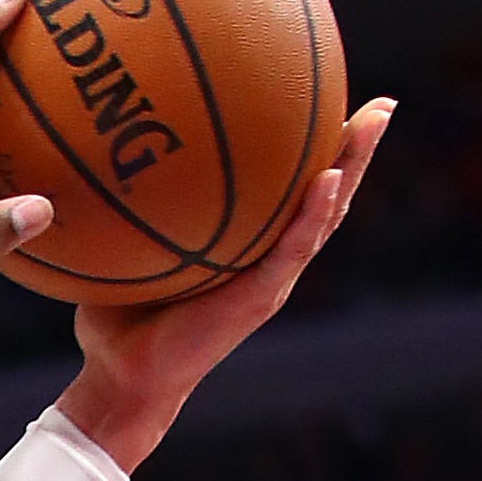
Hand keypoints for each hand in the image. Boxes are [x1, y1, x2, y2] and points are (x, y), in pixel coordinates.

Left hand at [58, 97, 396, 471]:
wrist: (123, 379)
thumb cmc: (119, 319)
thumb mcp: (126, 252)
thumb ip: (129, 210)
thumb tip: (97, 153)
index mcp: (248, 249)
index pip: (289, 192)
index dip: (315, 152)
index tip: (334, 101)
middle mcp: (269, 260)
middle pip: (325, 195)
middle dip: (355, 149)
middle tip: (383, 103)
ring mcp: (272, 279)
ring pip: (326, 215)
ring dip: (352, 167)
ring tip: (376, 122)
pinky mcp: (260, 298)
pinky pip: (292, 249)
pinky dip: (313, 215)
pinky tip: (327, 179)